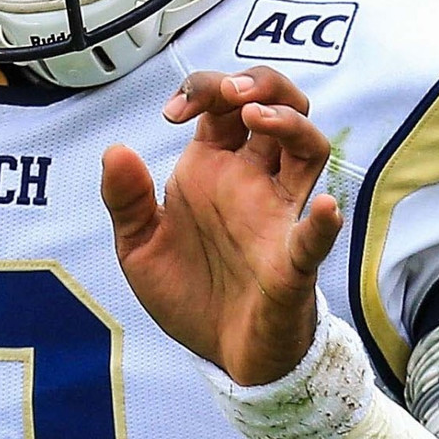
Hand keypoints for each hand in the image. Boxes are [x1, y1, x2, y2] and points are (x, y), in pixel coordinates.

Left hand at [101, 66, 341, 386]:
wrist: (219, 354)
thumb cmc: (188, 292)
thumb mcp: (138, 248)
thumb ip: (125, 201)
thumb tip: (115, 150)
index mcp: (213, 169)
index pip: (223, 104)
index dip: (203, 89)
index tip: (174, 113)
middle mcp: (253, 181)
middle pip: (278, 105)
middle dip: (257, 83)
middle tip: (229, 93)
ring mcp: (278, 216)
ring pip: (309, 148)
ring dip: (289, 122)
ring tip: (255, 116)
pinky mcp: (293, 263)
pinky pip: (316, 237)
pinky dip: (323, 223)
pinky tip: (324, 208)